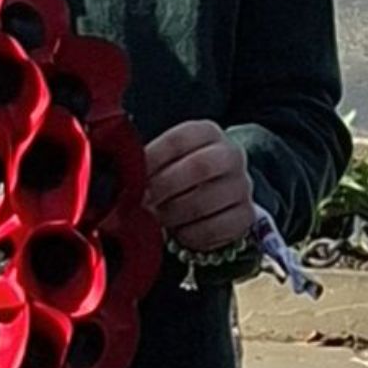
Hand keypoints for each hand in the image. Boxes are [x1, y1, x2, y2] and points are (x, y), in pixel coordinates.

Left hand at [143, 116, 261, 265]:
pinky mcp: (245, 216)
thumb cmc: (182, 171)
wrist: (219, 190)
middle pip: (199, 167)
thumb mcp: (168, 158)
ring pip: (205, 201)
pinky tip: (177, 232)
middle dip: (164, 187)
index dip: (152, 160)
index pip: (179, 139)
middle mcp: (231, 155)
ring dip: (173, 214)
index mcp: (207, 133)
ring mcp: (242, 186)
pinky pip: (214, 229)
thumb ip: (148, 162)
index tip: (132, 177)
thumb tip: (121, 178)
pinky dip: (189, 235)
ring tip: (156, 218)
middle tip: (143, 202)